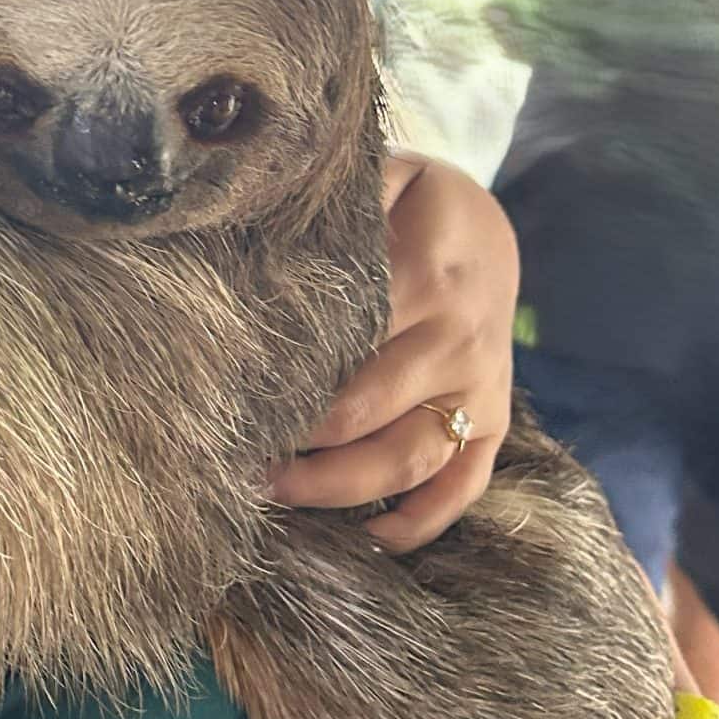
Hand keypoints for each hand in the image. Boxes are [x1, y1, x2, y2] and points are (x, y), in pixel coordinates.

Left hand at [269, 151, 517, 550]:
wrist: (488, 227)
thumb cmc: (406, 204)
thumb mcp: (380, 179)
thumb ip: (334, 208)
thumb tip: (253, 229)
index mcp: (425, 275)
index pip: (346, 342)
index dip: (284, 378)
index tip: (222, 398)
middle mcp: (459, 338)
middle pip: (369, 413)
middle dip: (296, 445)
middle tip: (232, 459)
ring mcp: (482, 386)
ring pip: (411, 458)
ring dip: (341, 489)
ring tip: (273, 494)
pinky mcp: (495, 419)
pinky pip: (466, 483)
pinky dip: (424, 521)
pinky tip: (371, 540)